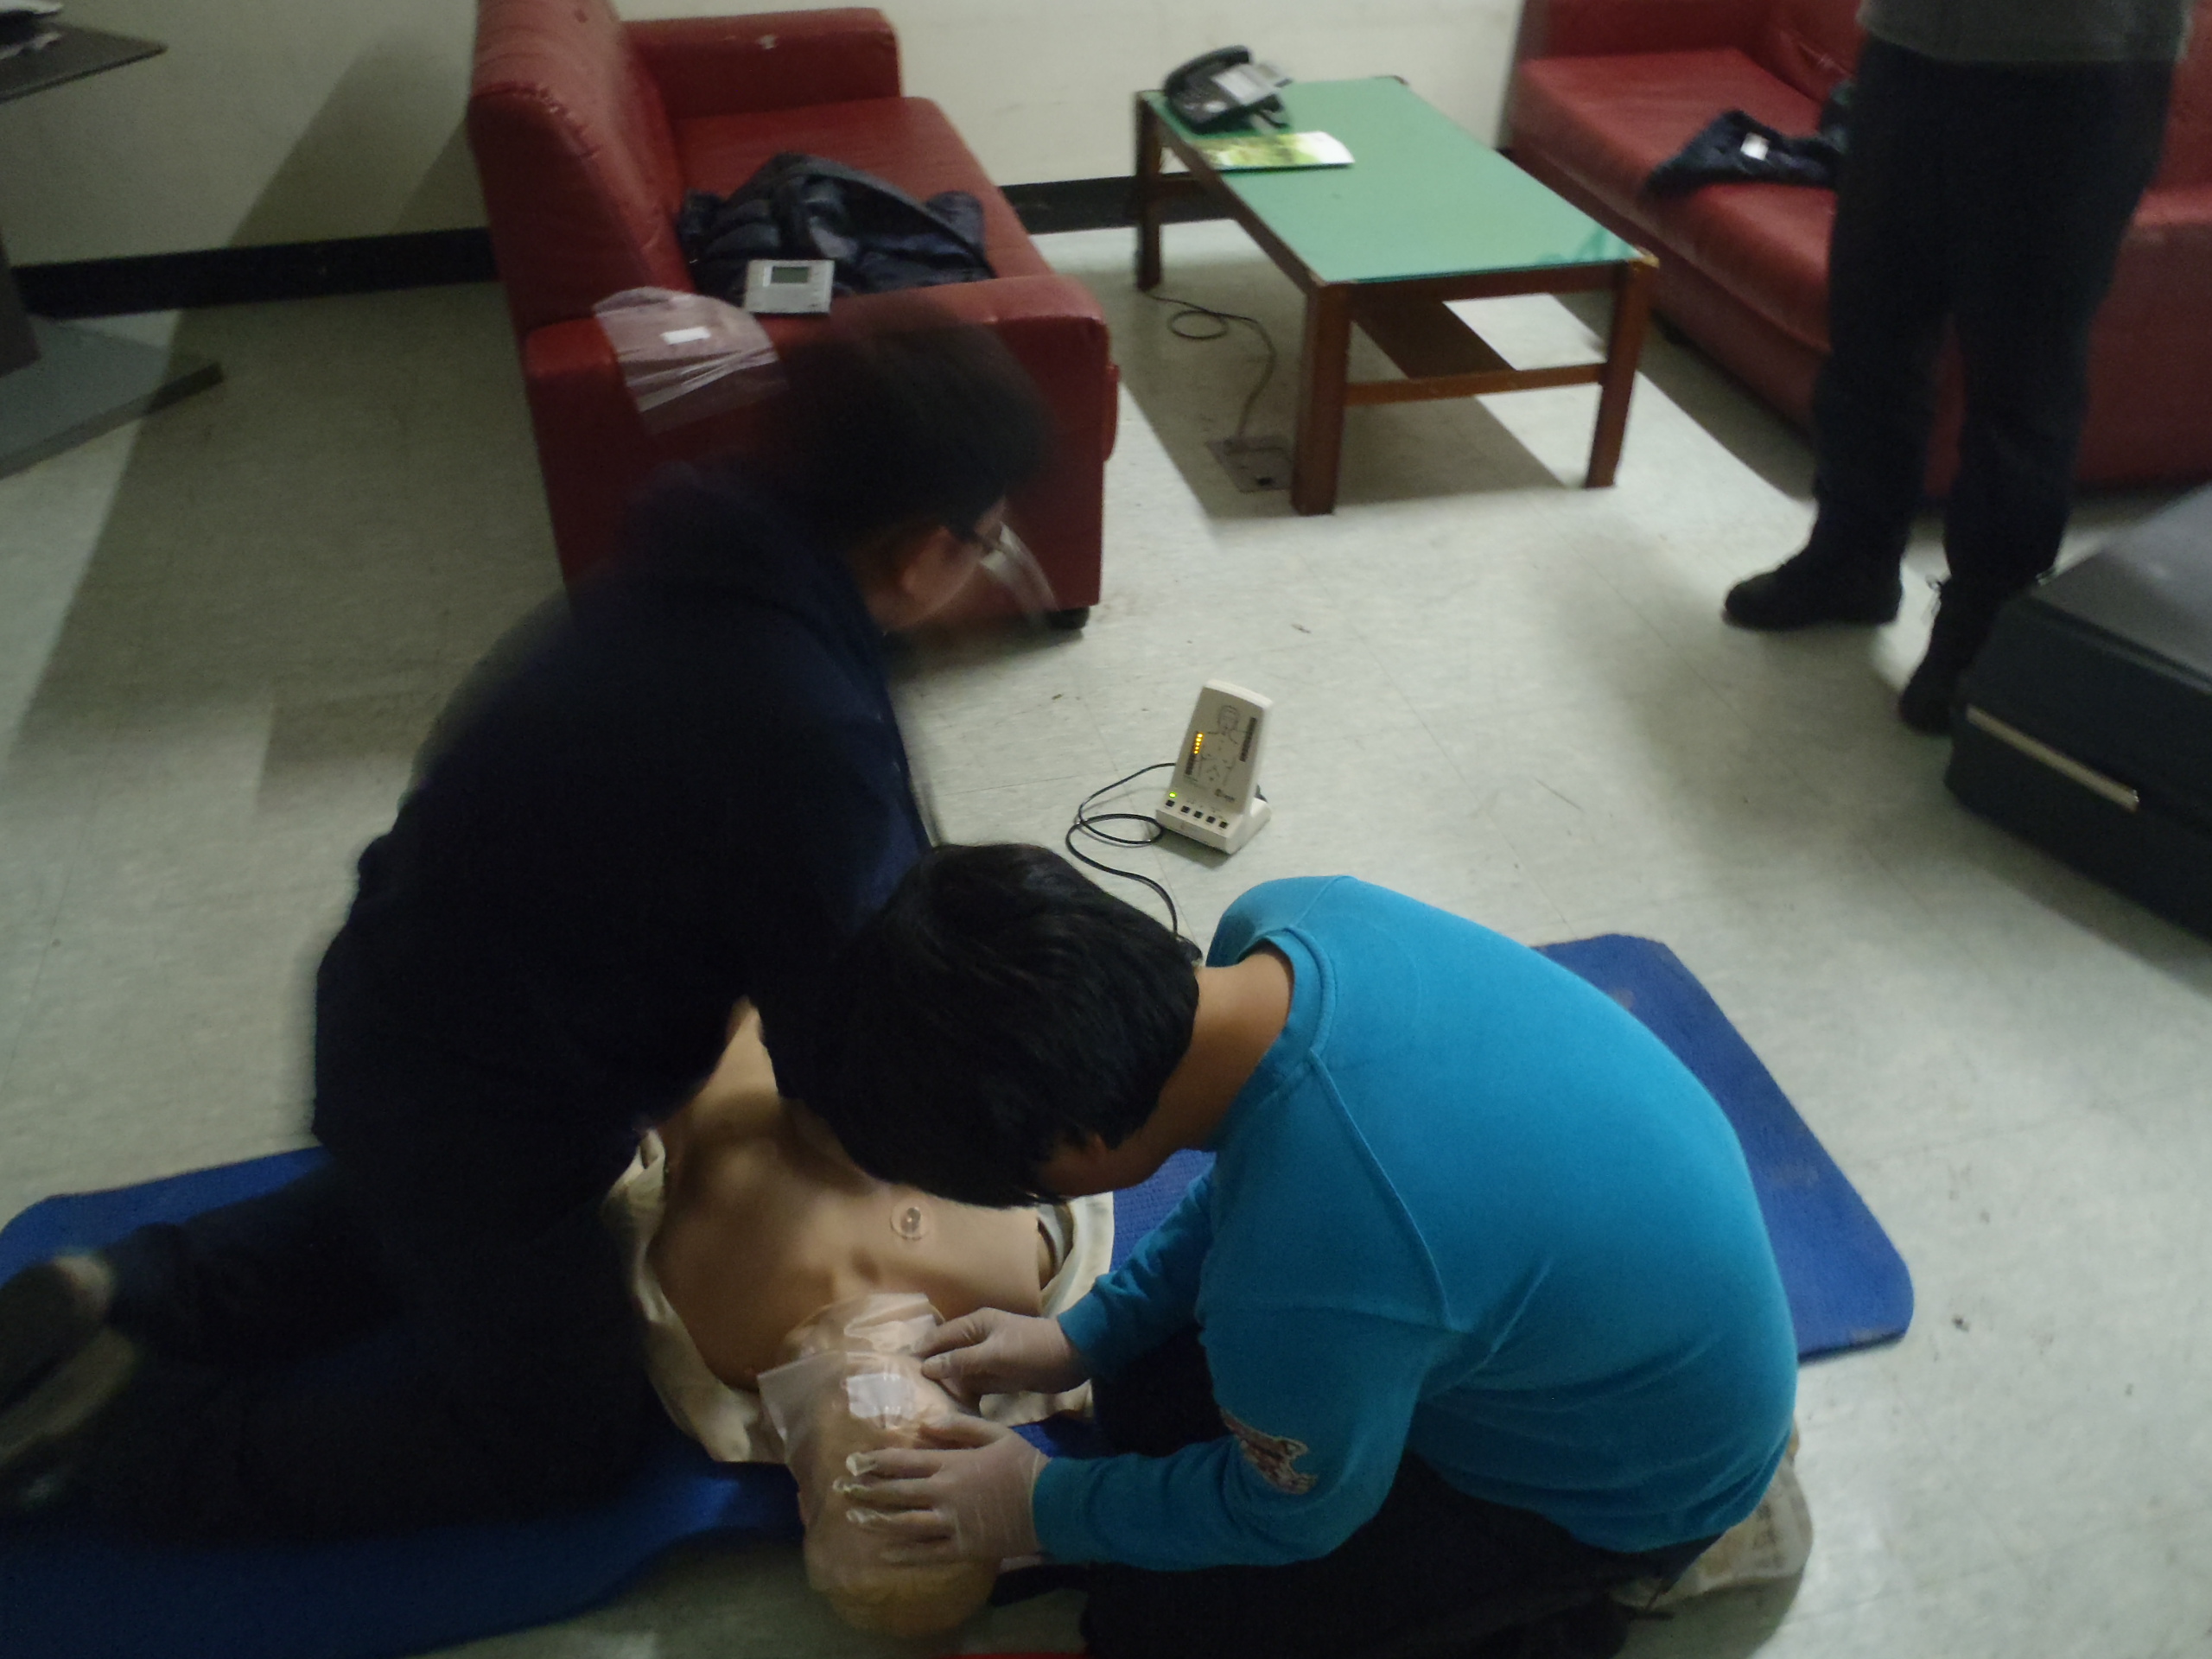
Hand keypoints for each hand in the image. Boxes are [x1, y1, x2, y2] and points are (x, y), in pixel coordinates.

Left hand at [836, 1415, 1044, 1564]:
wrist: (1052, 1502)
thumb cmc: (1024, 1464)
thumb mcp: (996, 1433)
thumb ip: (960, 1426)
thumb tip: (927, 1423)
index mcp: (951, 1463)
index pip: (904, 1461)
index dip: (875, 1461)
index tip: (853, 1461)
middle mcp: (944, 1493)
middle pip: (896, 1492)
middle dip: (865, 1490)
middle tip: (839, 1489)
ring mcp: (951, 1523)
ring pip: (904, 1524)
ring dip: (876, 1521)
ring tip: (852, 1519)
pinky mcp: (962, 1547)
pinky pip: (927, 1552)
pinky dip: (904, 1554)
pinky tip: (884, 1553)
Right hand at [916, 1309, 1088, 1405]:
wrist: (1071, 1359)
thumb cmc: (1031, 1349)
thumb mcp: (994, 1354)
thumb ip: (961, 1361)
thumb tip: (927, 1367)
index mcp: (975, 1325)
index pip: (939, 1337)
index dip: (919, 1351)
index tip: (896, 1367)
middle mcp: (978, 1339)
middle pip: (947, 1354)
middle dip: (929, 1369)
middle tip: (905, 1391)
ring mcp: (988, 1358)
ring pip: (959, 1371)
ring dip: (945, 1384)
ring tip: (922, 1404)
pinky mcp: (999, 1376)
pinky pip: (974, 1384)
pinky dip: (963, 1393)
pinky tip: (950, 1408)